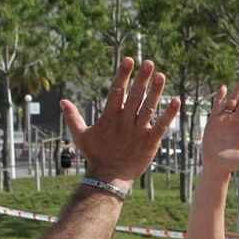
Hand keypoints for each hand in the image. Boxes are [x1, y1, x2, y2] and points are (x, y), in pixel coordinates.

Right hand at [61, 57, 181, 189]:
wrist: (108, 179)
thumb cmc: (95, 156)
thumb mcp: (81, 135)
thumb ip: (73, 117)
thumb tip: (62, 101)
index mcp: (110, 117)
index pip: (116, 91)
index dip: (123, 75)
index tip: (128, 60)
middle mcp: (124, 122)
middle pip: (135, 96)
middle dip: (141, 79)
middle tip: (148, 62)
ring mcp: (137, 132)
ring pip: (148, 108)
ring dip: (156, 92)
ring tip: (161, 76)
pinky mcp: (149, 143)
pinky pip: (161, 126)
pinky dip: (169, 115)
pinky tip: (177, 101)